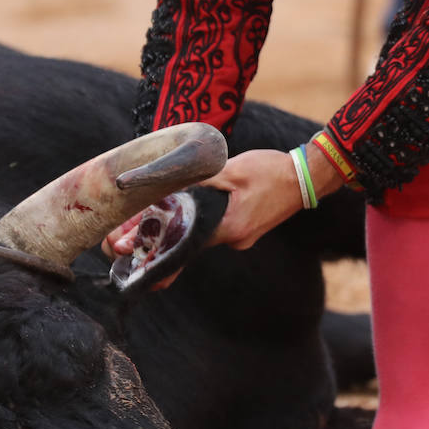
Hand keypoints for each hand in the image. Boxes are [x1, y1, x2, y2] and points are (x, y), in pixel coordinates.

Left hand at [101, 142, 343, 285]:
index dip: (155, 254)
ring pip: (198, 237)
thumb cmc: (271, 169)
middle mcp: (233, 238)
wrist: (309, 176)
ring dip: (172, 233)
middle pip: (185, 244)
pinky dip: (193, 225)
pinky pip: (213, 230)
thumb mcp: (231, 169)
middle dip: (154, 243)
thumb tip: (167, 186)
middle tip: (120, 242)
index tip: (128, 259)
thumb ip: (199, 180)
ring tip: (139, 228)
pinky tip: (178, 215)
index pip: (183, 246)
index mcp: (229, 227)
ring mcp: (241, 237)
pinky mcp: (245, 230)